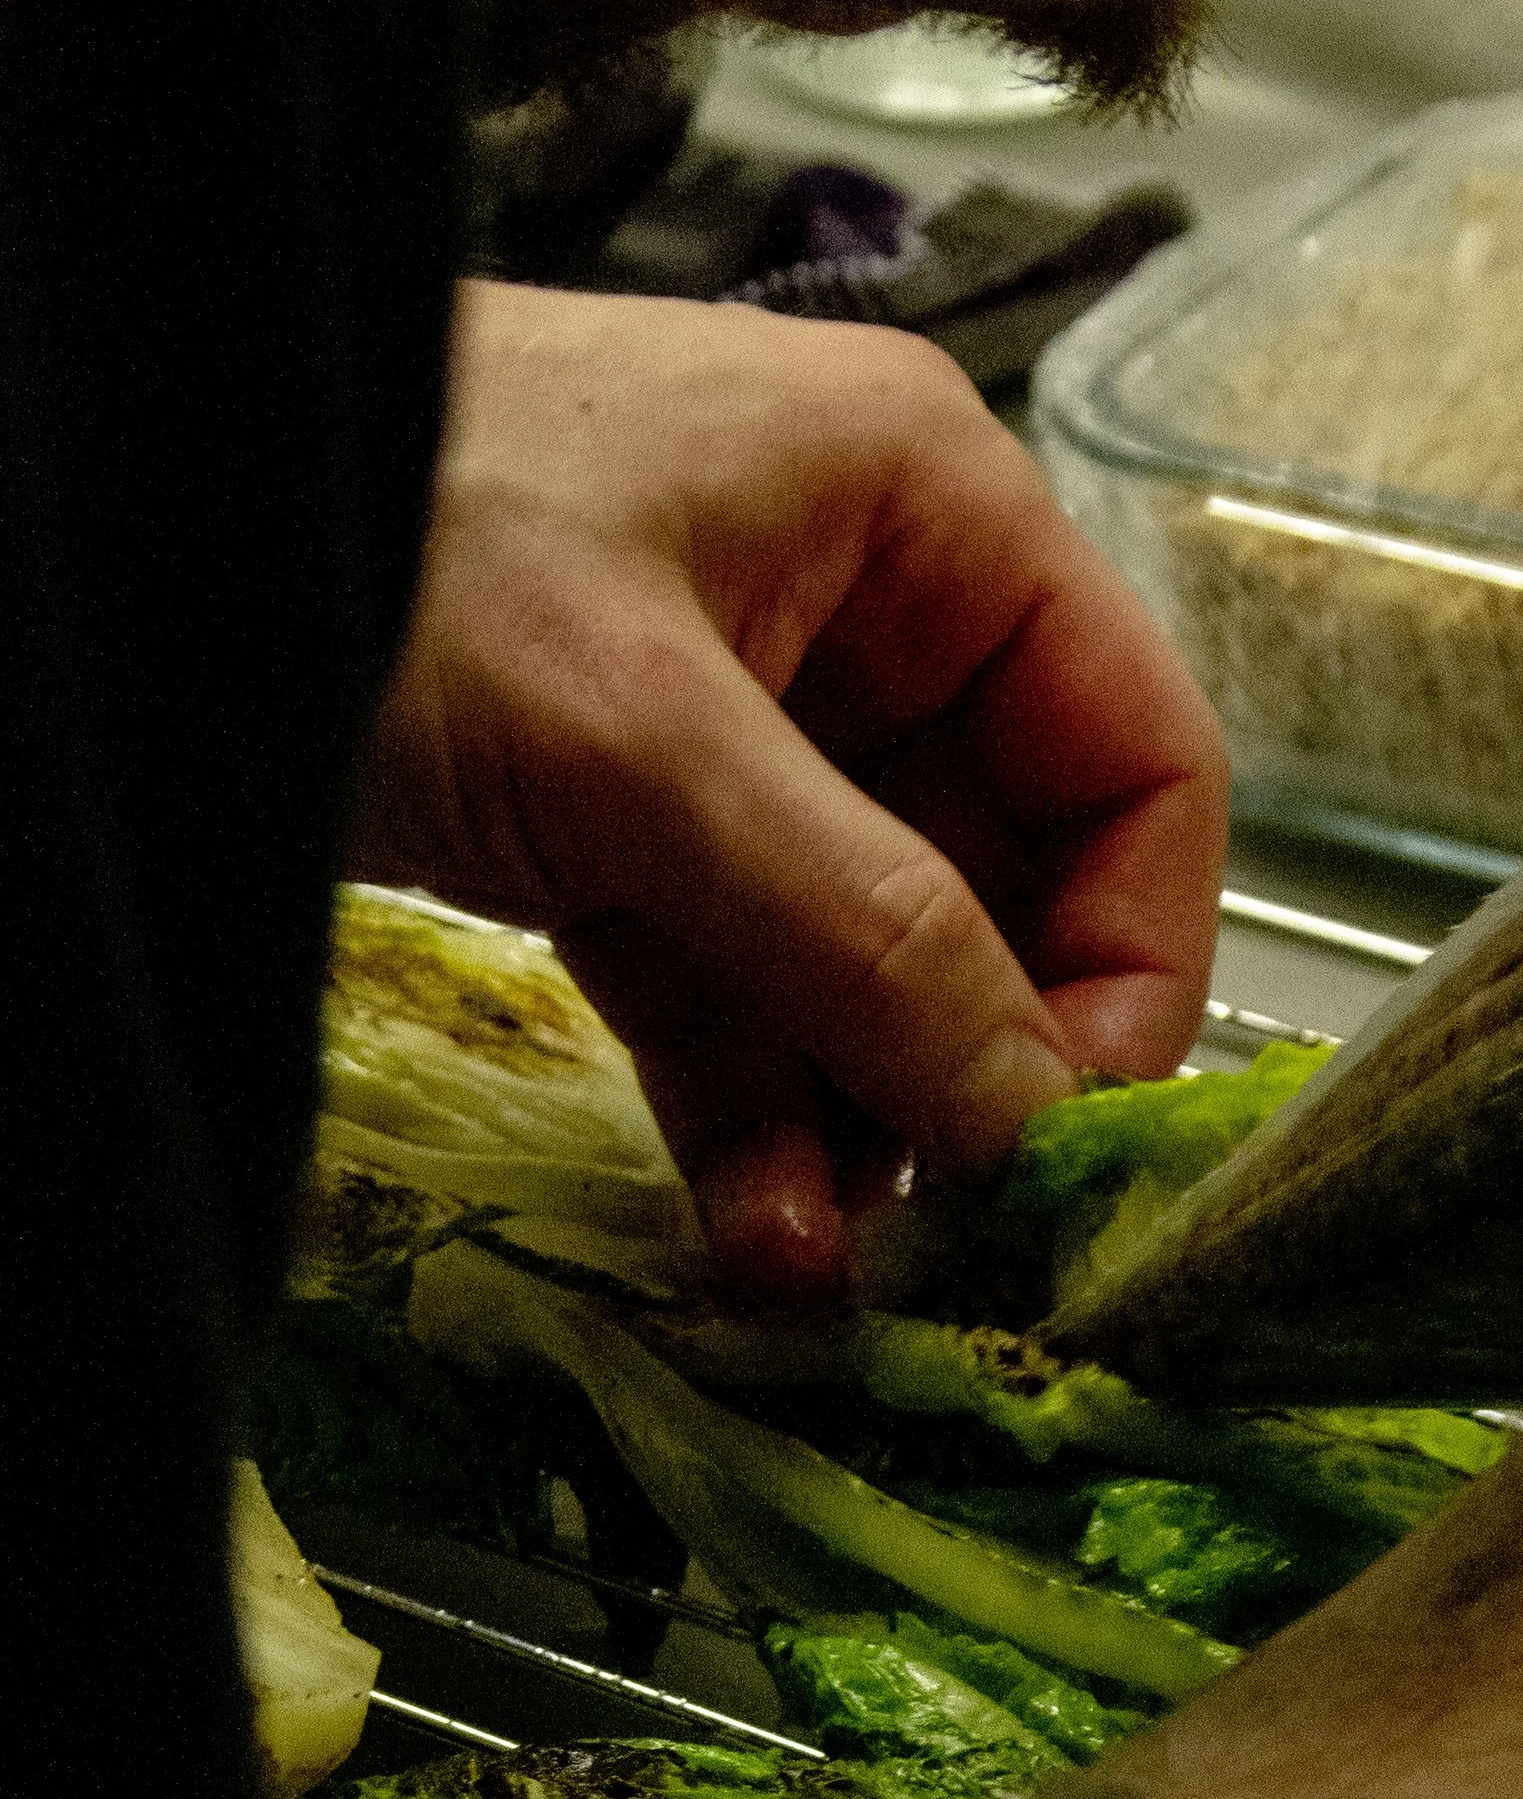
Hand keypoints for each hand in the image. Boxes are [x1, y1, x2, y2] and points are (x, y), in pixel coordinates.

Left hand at [355, 282, 1228, 1305]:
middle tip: (961, 1244)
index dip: (1135, 955)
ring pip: (868, 963)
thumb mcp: (644, 744)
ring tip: (834, 1280)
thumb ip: (860, 933)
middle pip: (1006, 886)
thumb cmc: (385, 536)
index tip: (1085, 1131)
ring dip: (861, 1129)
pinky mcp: (625, 825)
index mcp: (925, 517)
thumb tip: (1032, 1124)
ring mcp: (743, 728)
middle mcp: (864, 618)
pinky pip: (739, 992)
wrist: (112, 534)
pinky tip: (757, 1241)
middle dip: (976, 1073)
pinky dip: (755, 1116)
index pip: (1134, 756)